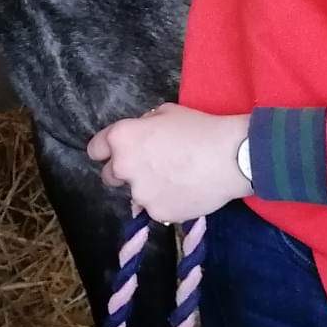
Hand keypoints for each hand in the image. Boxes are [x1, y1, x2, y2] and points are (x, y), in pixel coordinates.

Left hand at [86, 103, 252, 223]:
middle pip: (110, 175)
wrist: (231, 157)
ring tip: (176, 179)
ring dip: (148, 189)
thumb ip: (144, 125)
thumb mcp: (166, 112)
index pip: (96, 149)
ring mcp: (140, 194)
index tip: (118, 153)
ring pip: (136, 194)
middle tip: (150, 167)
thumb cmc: (200, 128)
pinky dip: (167, 202)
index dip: (107, 150)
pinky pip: (157, 209)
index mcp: (122, 138)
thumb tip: (142, 134)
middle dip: (124, 172)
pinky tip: (186, 192)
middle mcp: (124, 167)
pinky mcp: (158, 214)